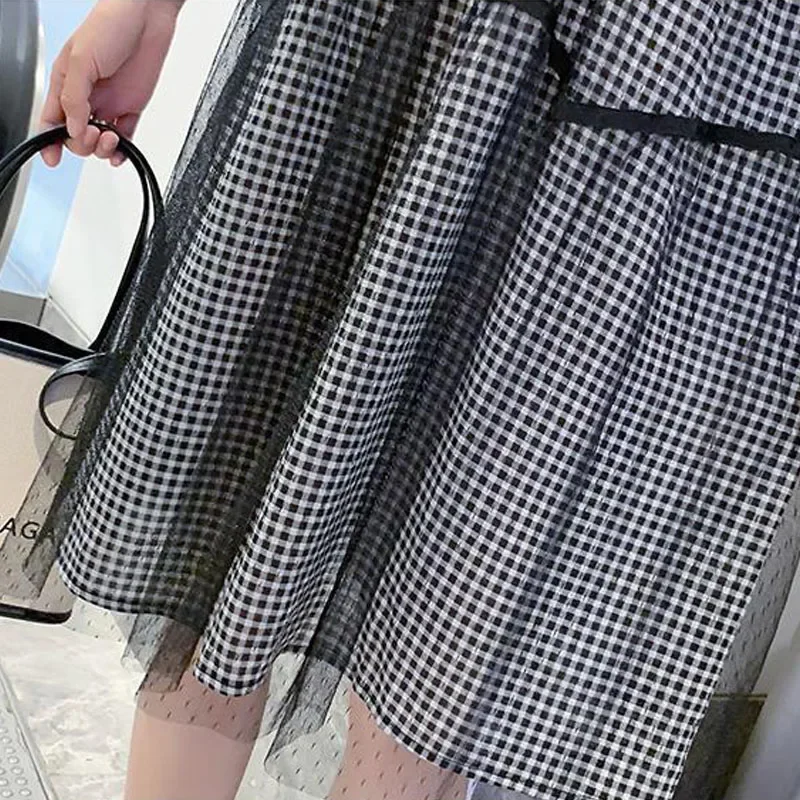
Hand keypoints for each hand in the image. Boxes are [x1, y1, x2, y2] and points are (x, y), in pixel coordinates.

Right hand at [40, 0, 182, 167]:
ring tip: (111, 137)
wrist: (147, 17)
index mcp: (65, 83)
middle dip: (82, 143)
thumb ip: (74, 98)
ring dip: (103, 147)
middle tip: (93, 133)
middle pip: (75, 136)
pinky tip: (123, 151)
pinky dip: (123, 150)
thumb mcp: (81, 60)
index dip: (49, 142)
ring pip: (99, 141)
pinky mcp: (131, 108)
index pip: (51, 120)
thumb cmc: (110, 25)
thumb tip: (71, 129)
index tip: (53, 158)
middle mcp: (86, 96)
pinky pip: (125, 139)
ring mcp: (109, 104)